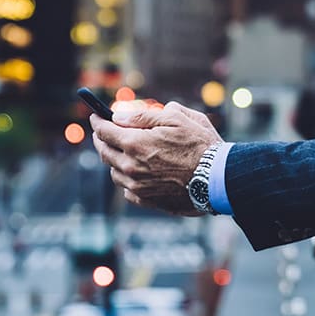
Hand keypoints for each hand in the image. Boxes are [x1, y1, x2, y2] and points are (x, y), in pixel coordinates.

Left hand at [90, 100, 223, 215]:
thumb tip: (120, 116)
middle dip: (101, 139)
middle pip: (104, 152)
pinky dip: (127, 179)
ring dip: (114, 160)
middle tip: (102, 132)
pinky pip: (127, 190)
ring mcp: (137, 186)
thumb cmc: (201, 145)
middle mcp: (131, 167)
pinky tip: (136, 172)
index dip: (98, 121)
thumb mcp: (176, 118)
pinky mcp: (147, 200)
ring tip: (122, 151)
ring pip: (114, 172)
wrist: (218, 179)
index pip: (104, 131)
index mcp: (135, 144)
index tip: (96, 115)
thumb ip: (144, 115)